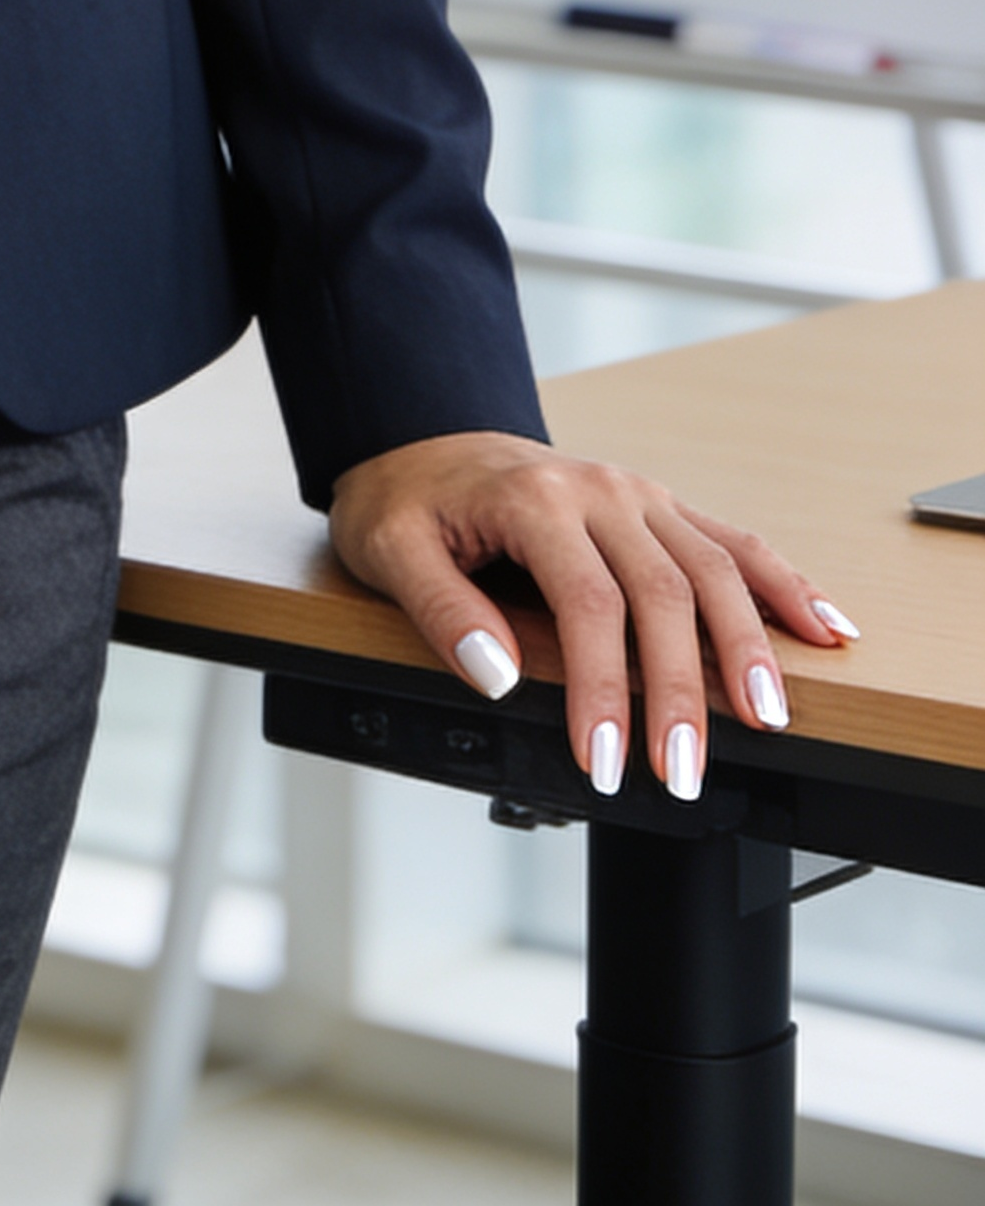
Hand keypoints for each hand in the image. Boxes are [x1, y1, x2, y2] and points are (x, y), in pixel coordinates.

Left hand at [328, 432, 857, 802]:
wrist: (418, 439)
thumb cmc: (405, 500)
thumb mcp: (387, 549)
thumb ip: (440, 611)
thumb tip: (497, 675)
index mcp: (533, 500)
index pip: (587, 605)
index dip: (604, 689)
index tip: (604, 761)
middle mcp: (597, 489)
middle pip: (664, 592)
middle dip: (682, 691)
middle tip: (683, 771)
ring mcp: (636, 494)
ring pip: (714, 566)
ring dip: (749, 645)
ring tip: (771, 718)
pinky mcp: (657, 505)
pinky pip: (731, 539)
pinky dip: (783, 583)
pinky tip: (823, 626)